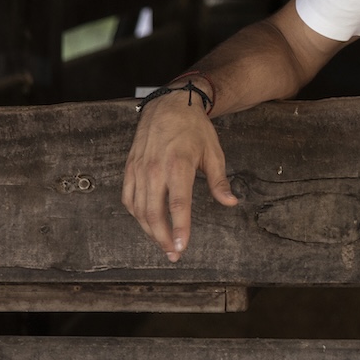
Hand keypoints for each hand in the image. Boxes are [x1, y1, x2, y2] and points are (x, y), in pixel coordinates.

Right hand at [122, 93, 238, 261]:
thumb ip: (219, 182)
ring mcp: (139, 169)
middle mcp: (155, 169)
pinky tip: (147, 223)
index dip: (179, 229)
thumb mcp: (214, 153)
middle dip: (163, 238)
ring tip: (163, 244)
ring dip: (149, 231)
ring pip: (139, 209)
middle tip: (174, 254)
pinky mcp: (130, 168)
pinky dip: (136, 215)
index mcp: (178, 166)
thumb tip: (231, 202)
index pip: (178, 205)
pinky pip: (128, 198)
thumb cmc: (195, 130)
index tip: (181, 247)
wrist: (169, 105)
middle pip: (154, 213)